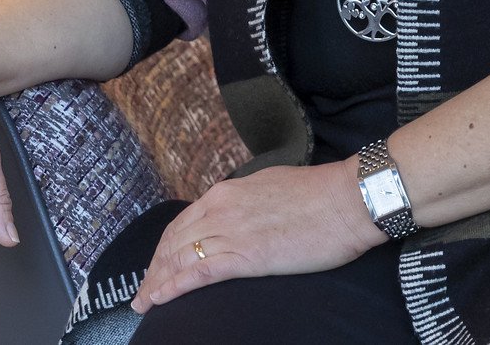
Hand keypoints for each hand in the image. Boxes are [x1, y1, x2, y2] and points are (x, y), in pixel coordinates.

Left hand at [133, 158, 384, 312]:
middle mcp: (220, 209)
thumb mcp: (270, 187)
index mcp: (227, 192)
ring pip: (179, 259)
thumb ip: (245, 202)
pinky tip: (159, 299)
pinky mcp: (244, 257)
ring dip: (156, 282)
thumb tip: (237, 217)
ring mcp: (230, 232)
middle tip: (143, 290)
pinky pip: (196, 274)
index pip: (183, 223)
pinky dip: (172, 288)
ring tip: (143, 302)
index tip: (157, 265)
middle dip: (154, 268)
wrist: (346, 200)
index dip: (165, 247)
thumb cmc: (319, 195)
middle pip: (173, 242)